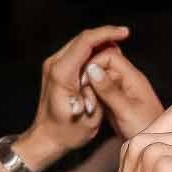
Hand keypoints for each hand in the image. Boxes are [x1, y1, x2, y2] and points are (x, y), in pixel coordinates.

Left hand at [17, 26, 130, 170]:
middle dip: (105, 34)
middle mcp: (54, 65)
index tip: (124, 33)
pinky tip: (105, 54)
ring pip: (79, 43)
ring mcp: (52, 65)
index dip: (107, 33)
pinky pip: (75, 51)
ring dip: (99, 41)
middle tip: (124, 35)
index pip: (85, 42)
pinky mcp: (55, 69)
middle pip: (82, 38)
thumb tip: (103, 73)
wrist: (46, 138)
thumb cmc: (67, 132)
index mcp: (62, 73)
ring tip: (118, 44)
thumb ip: (99, 93)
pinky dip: (91, 49)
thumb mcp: (90, 117)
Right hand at [83, 47, 164, 136]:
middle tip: (83, 98)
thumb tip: (91, 68)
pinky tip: (89, 111)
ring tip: (86, 107)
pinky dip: (92, 100)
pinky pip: (99, 95)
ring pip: (98, 82)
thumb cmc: (147, 130)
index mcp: (133, 77)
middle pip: (102, 67)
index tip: (83, 81)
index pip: (109, 56)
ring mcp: (120, 92)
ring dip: (89, 92)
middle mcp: (126, 81)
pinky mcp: (115, 104)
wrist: (154, 148)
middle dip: (89, 79)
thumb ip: (108, 89)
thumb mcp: (126, 110)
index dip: (94, 64)